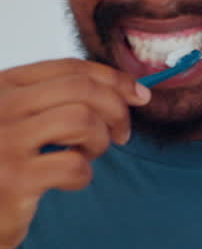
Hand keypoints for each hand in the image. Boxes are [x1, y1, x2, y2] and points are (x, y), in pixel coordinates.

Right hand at [0, 59, 149, 248]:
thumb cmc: (6, 161)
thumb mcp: (24, 118)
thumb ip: (63, 99)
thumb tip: (134, 90)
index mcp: (3, 86)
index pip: (70, 67)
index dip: (115, 79)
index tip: (139, 96)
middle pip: (82, 89)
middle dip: (116, 111)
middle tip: (120, 135)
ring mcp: (3, 142)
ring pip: (82, 120)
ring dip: (98, 141)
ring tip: (85, 155)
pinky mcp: (14, 178)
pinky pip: (75, 165)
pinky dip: (82, 175)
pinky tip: (65, 180)